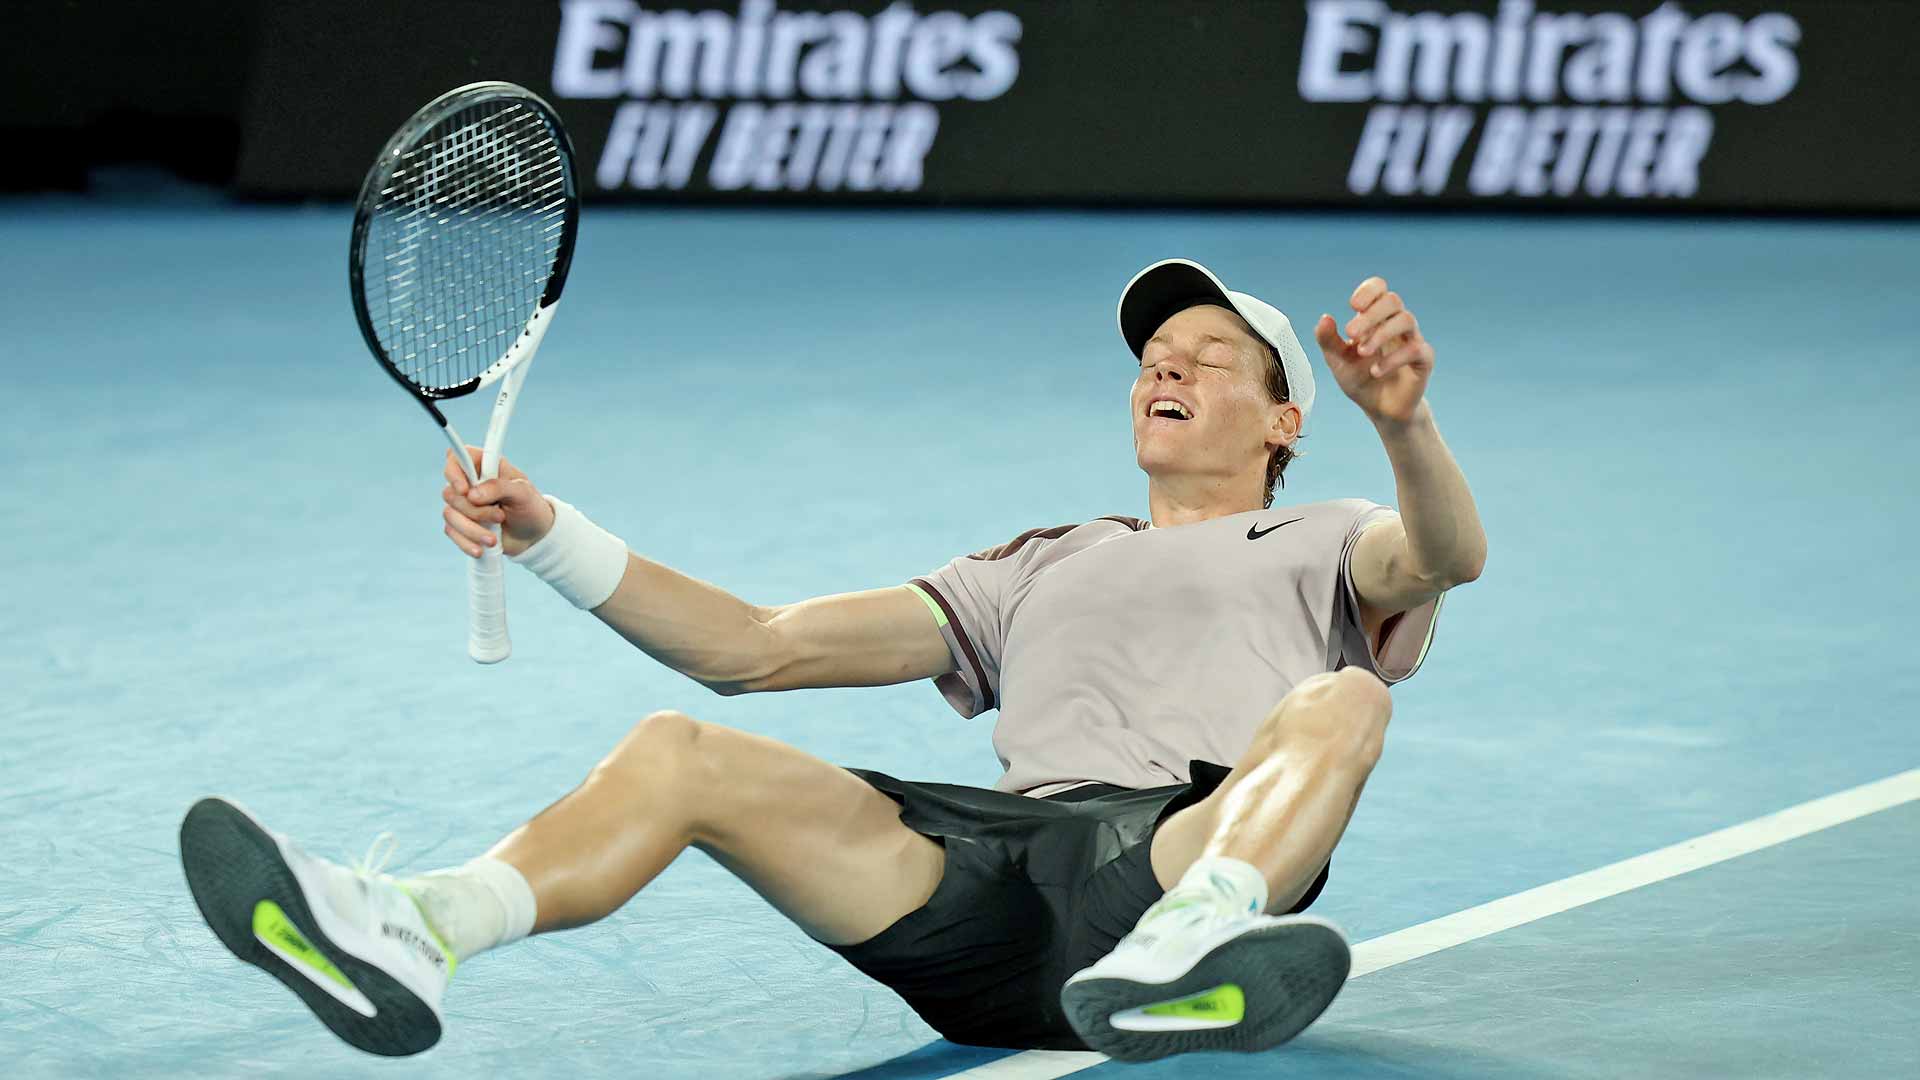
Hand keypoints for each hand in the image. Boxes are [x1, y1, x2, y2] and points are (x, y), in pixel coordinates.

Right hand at [441, 447, 554, 557]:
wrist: (534, 536)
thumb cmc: (531, 508)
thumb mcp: (523, 493)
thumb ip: (499, 487)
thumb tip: (472, 494)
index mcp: (486, 467)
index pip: (457, 458)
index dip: (454, 472)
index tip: (465, 490)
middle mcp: (471, 483)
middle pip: (451, 492)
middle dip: (475, 511)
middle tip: (500, 516)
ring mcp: (464, 505)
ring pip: (449, 514)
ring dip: (472, 530)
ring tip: (493, 539)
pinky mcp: (462, 524)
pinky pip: (452, 532)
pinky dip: (465, 542)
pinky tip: (480, 549)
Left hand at [1313, 277, 1434, 425]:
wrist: (1379, 408)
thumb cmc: (1360, 379)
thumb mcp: (1337, 360)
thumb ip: (1328, 340)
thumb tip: (1325, 318)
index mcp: (1375, 318)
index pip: (1379, 289)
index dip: (1369, 291)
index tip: (1353, 305)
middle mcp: (1395, 324)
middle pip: (1393, 300)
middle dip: (1370, 314)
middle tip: (1350, 333)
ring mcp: (1412, 339)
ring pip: (1407, 319)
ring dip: (1381, 333)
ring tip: (1362, 352)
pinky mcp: (1423, 359)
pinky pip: (1415, 349)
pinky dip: (1393, 358)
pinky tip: (1375, 370)